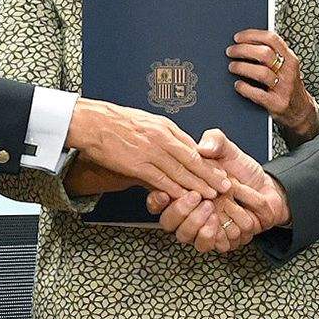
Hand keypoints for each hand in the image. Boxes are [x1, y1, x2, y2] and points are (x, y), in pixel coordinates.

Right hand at [67, 98, 229, 200]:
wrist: (92, 122)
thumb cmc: (115, 121)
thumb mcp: (146, 121)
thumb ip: (164, 134)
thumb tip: (178, 146)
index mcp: (165, 127)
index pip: (193, 146)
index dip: (209, 162)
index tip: (221, 171)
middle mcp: (162, 138)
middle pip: (192, 159)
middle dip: (210, 175)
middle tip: (225, 186)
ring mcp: (150, 151)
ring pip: (180, 171)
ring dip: (197, 185)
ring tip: (211, 195)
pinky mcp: (137, 164)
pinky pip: (160, 179)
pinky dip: (174, 190)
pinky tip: (184, 198)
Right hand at [146, 130, 290, 251]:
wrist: (267, 189)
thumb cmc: (242, 171)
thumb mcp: (228, 150)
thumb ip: (215, 142)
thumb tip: (203, 147)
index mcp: (183, 191)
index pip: (158, 201)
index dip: (156, 200)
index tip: (165, 193)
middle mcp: (188, 212)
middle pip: (167, 222)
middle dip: (178, 210)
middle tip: (195, 196)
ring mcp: (201, 229)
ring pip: (183, 236)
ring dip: (194, 222)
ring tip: (210, 207)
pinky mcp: (216, 240)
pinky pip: (204, 245)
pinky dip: (209, 234)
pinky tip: (216, 221)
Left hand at [229, 29, 318, 138]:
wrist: (300, 111)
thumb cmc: (288, 85)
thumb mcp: (286, 66)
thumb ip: (272, 53)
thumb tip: (246, 41)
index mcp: (290, 58)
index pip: (272, 39)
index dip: (252, 35)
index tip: (237, 37)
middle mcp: (288, 71)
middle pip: (264, 54)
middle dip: (243, 50)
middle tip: (230, 51)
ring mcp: (284, 88)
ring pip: (261, 73)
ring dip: (242, 67)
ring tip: (232, 67)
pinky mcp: (277, 104)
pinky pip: (258, 94)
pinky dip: (245, 88)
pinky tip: (238, 85)